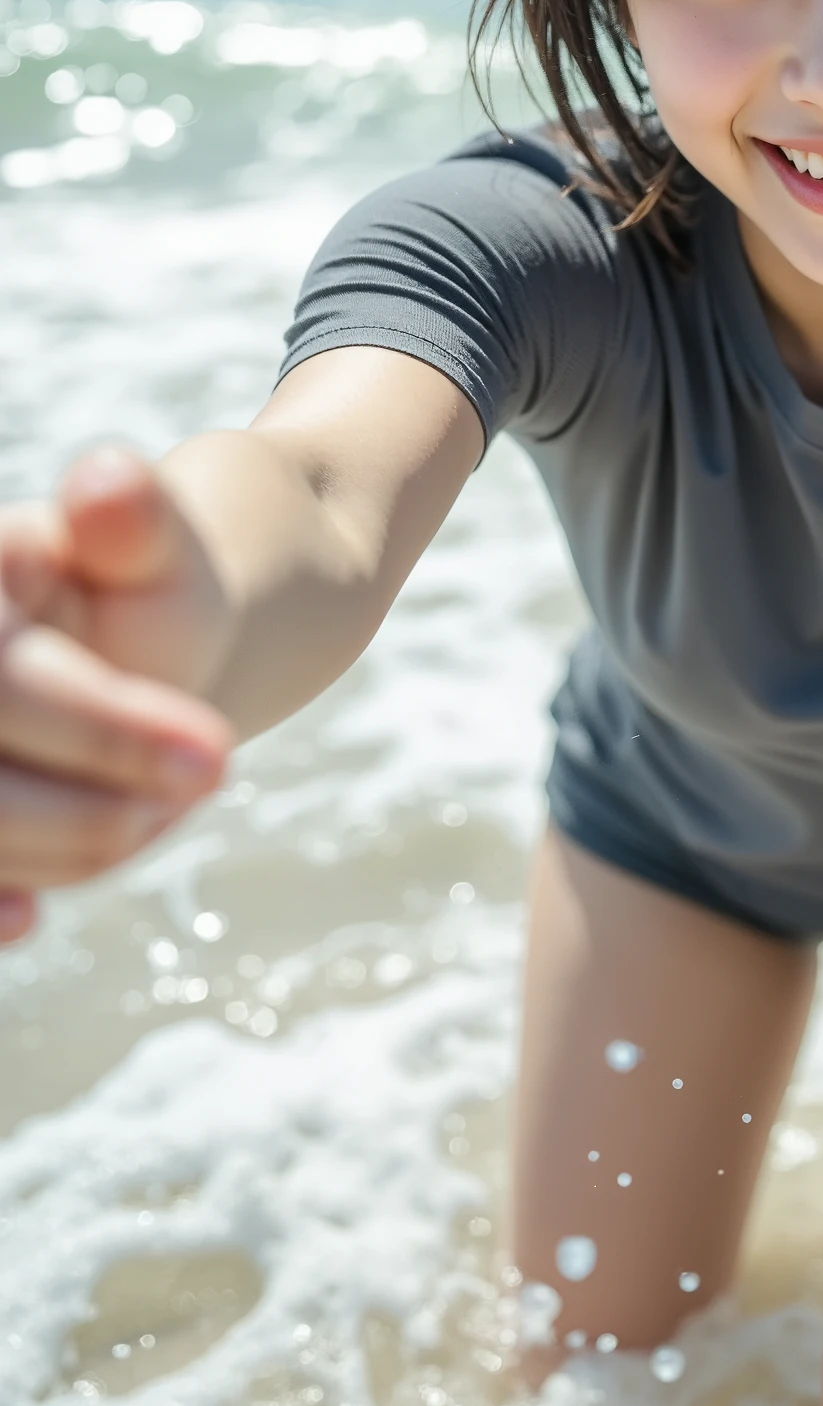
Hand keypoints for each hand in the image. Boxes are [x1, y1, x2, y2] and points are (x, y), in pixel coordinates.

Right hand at [0, 447, 233, 944]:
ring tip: (163, 809)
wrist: (163, 618)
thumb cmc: (166, 573)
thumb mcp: (168, 541)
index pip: (7, 679)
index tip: (217, 758)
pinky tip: (24, 919)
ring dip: (68, 845)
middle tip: (204, 784)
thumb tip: (110, 487)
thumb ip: (135, 522)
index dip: (100, 730)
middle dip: (87, 807)